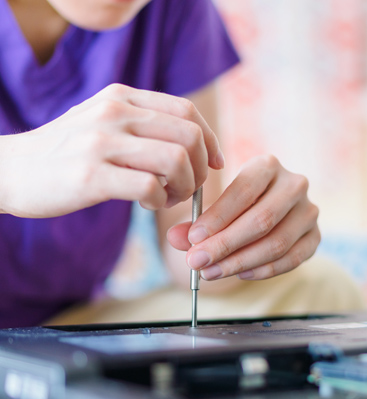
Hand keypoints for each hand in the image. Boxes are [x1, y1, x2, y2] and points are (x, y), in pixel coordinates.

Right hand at [0, 84, 222, 217]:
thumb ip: (141, 126)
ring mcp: (102, 141)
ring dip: (185, 187)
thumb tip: (190, 146)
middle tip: (188, 189)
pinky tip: (148, 203)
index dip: (210, 140)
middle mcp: (115, 112)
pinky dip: (161, 201)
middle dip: (202, 170)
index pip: (187, 110)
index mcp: (122, 97)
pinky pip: (151, 186)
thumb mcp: (102, 123)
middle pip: (190, 136)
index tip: (215, 164)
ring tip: (168, 197)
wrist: (10, 170)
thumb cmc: (65, 153)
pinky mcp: (91, 175)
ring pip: (177, 160)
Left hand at [167, 155, 320, 280]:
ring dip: (240, 262)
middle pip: (261, 220)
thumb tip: (176, 238)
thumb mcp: (215, 208)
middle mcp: (294, 184)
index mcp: (268, 165)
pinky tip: (241, 274)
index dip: (218, 218)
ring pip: (277, 243)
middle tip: (197, 262)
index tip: (193, 239)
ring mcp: (309, 211)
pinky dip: (264, 270)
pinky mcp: (315, 236)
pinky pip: (292, 259)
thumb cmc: (236, 207)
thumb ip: (195, 224)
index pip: (244, 191)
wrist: (269, 208)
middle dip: (225, 245)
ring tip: (212, 272)